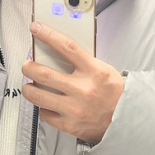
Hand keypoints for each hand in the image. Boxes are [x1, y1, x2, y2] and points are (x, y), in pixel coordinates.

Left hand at [22, 22, 123, 143]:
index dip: (48, 35)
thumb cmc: (115, 95)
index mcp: (94, 72)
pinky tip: (46, 104)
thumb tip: (57, 52)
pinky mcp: (69, 125)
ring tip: (30, 86)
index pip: (66, 47)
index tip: (36, 29)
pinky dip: (42, 108)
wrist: (127, 122)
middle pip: (44, 73)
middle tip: (27, 65)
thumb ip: (83, 62)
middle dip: (29, 67)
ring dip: (29, 88)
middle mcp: (83, 90)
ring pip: (38, 96)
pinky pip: (45, 114)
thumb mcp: (104, 71)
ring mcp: (74, 109)